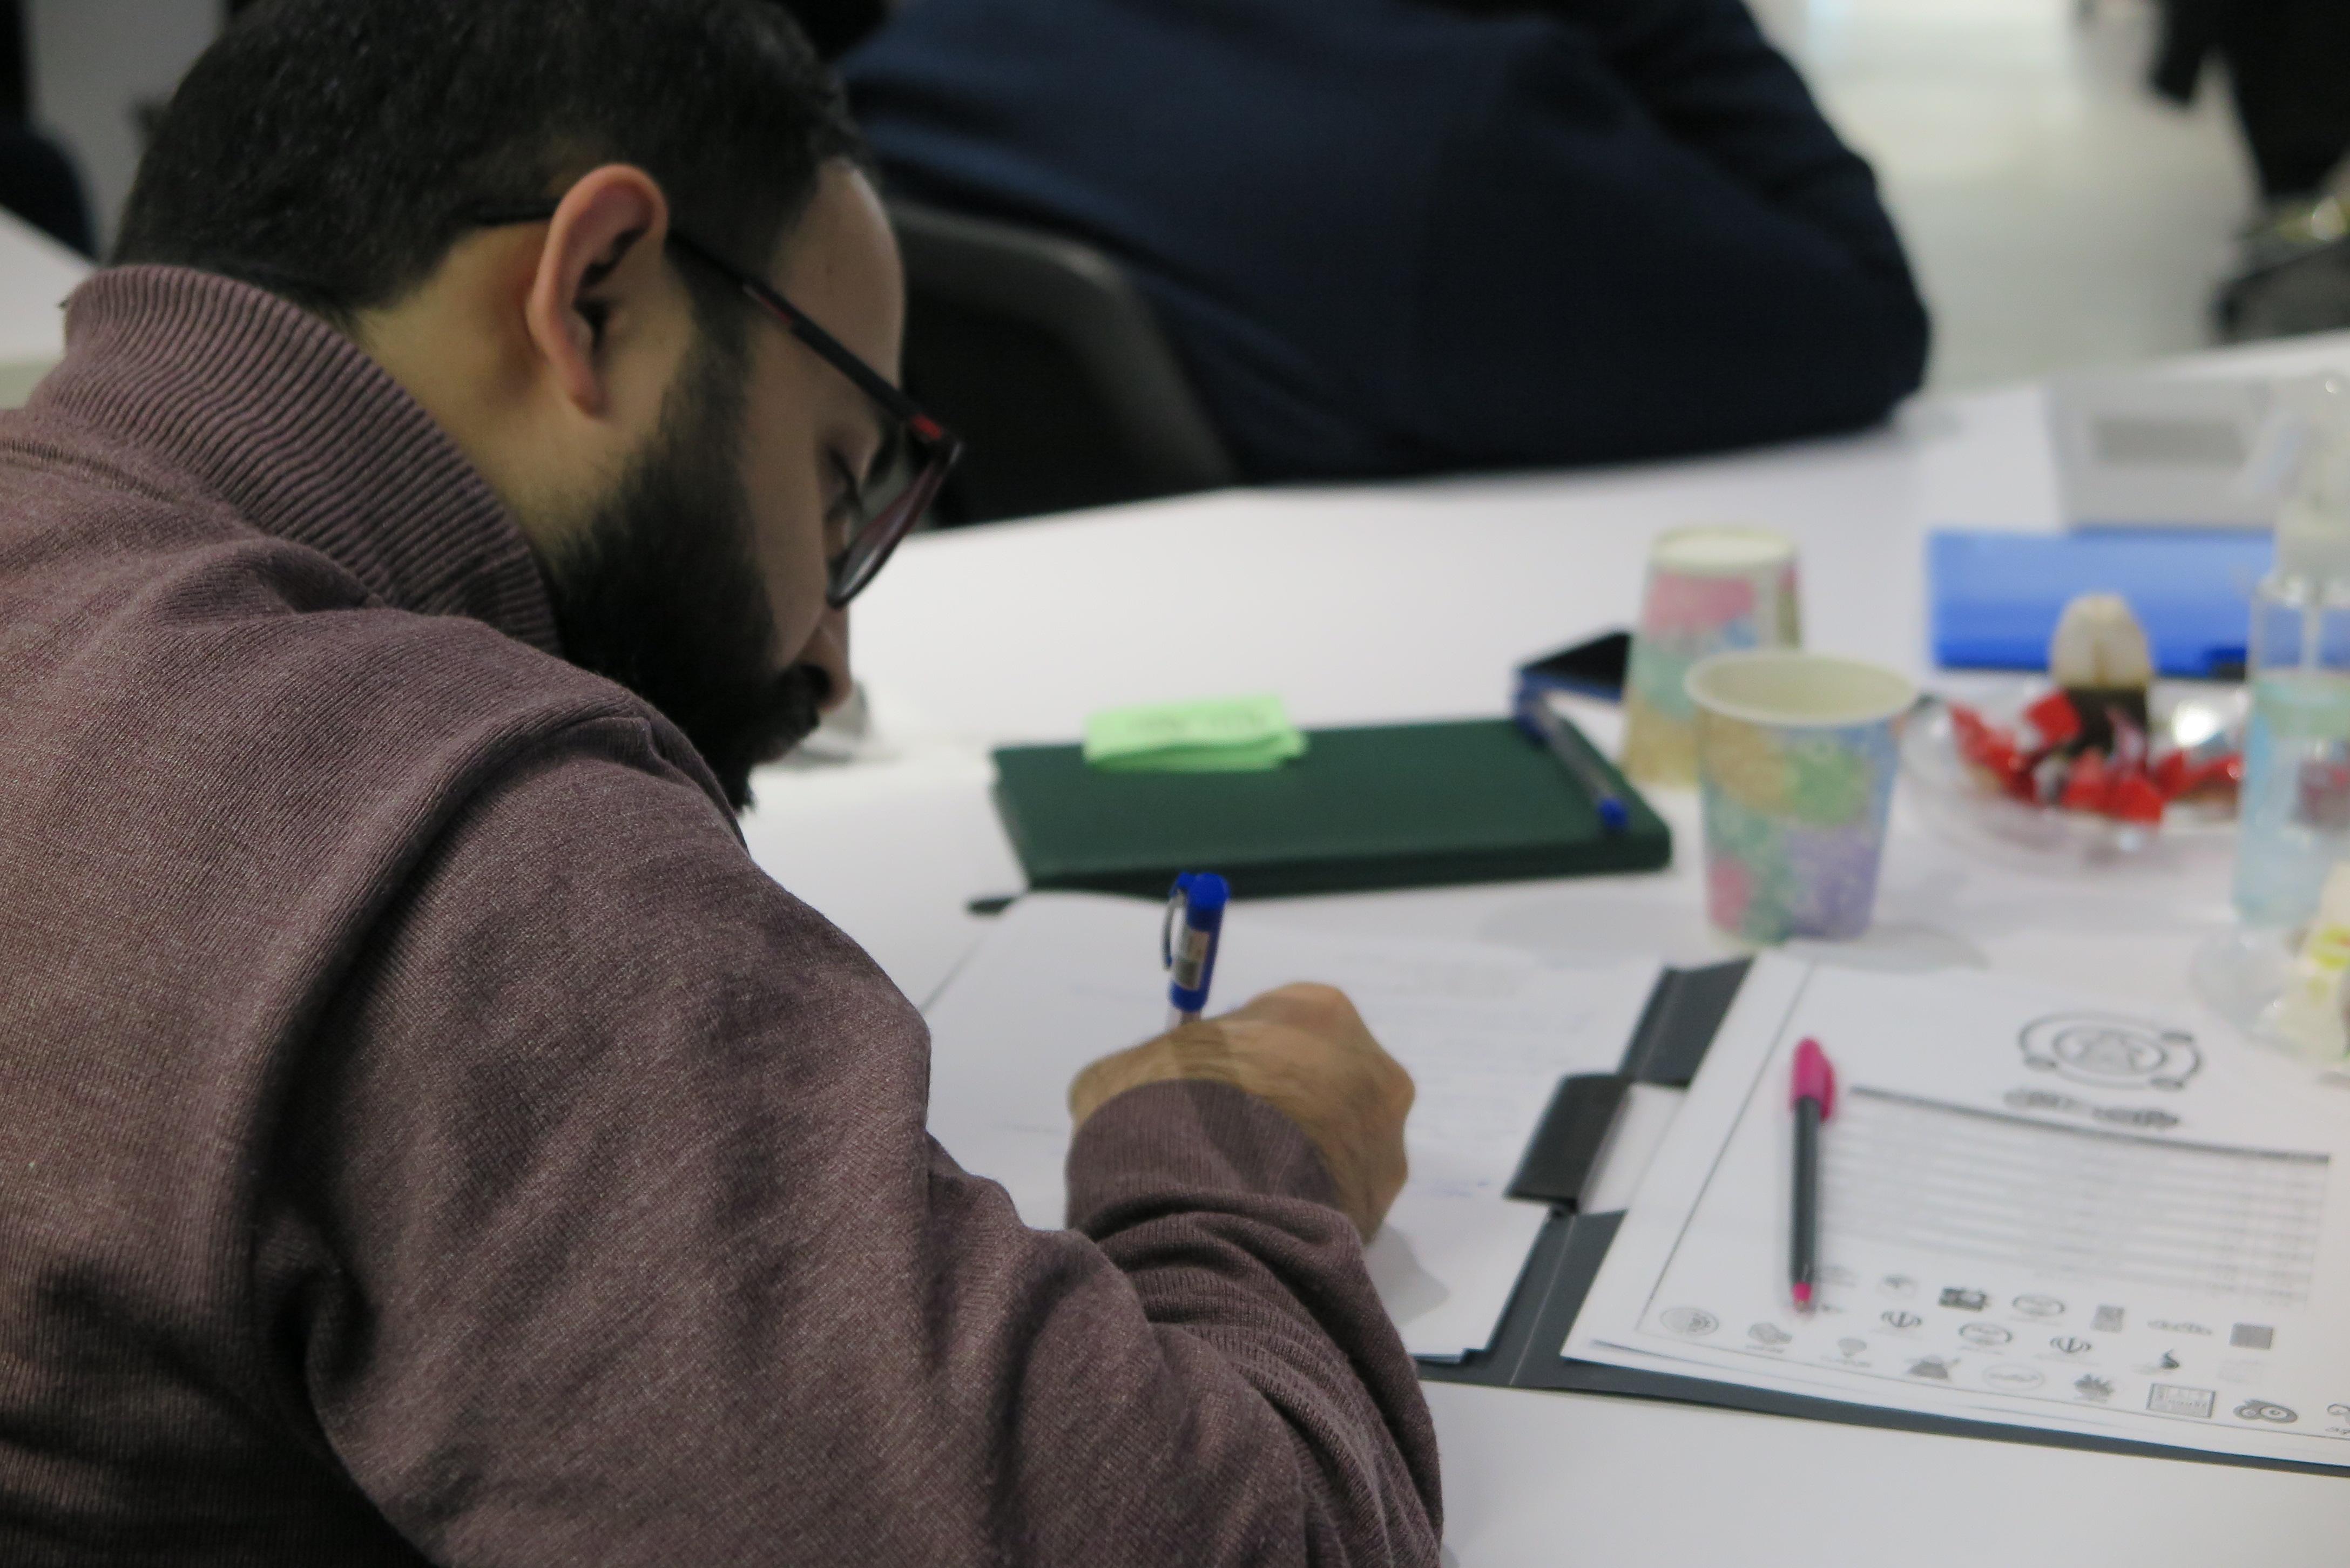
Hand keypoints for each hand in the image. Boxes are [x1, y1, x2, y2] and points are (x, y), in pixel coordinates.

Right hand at [1069, 984, 1413, 1236]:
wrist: (1194, 1203)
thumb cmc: (1161, 1110)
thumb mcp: (1127, 1070)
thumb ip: (1154, 1069)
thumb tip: (1146, 1092)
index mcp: (1318, 1012)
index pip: (1285, 1027)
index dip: (1242, 1061)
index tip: (1208, 1092)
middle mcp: (1372, 1069)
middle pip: (1326, 1085)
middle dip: (1284, 1111)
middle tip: (1226, 1144)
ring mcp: (1384, 1143)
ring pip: (1338, 1150)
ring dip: (1298, 1165)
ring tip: (1238, 1193)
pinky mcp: (1382, 1209)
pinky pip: (1337, 1205)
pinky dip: (1304, 1212)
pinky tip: (1258, 1223)